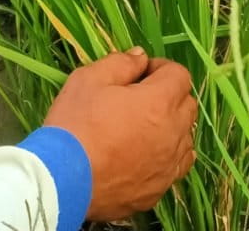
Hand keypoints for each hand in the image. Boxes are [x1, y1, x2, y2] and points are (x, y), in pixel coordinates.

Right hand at [43, 48, 197, 221]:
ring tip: (140, 129)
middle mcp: (172, 133)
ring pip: (185, 137)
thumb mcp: (88, 80)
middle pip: (187, 105)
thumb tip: (140, 57)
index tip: (139, 74)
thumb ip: (120, 63)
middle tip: (139, 98)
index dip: (160, 68)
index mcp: (159, 102)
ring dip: (171, 126)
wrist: (61, 181)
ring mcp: (168, 166)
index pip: (179, 75)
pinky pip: (176, 167)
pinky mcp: (158, 191)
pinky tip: (145, 155)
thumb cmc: (74, 125)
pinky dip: (167, 156)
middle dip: (169, 95)